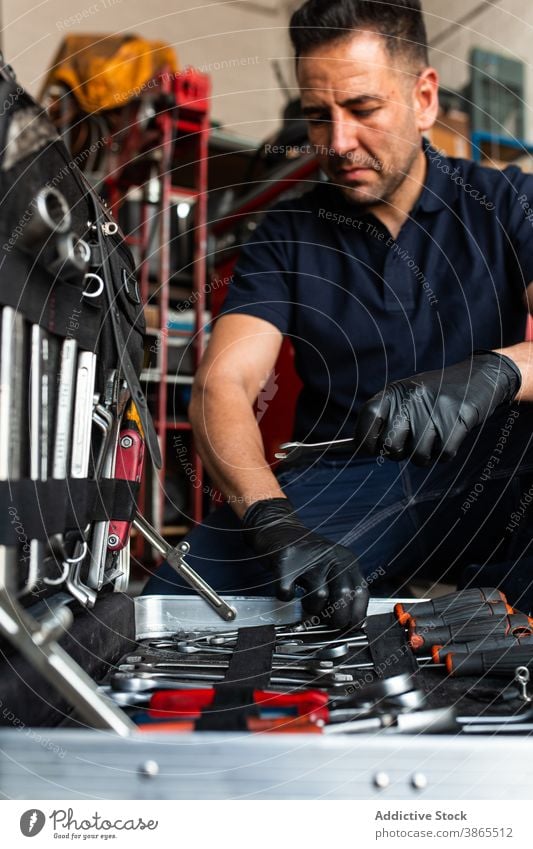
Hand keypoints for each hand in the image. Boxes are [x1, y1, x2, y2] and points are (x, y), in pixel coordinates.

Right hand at [242, 498, 368, 627]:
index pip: (360, 593)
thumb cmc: (306, 555)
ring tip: (305, 601)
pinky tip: (286, 589)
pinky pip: (288, 592)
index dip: (356, 615)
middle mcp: (331, 557)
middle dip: (335, 618)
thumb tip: (351, 622)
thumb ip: (342, 587)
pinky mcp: (286, 561)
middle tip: (325, 622)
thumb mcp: (331, 565)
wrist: (279, 528)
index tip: (348, 627)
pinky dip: (286, 597)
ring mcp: (308, 558)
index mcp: (346, 560)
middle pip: (343, 597)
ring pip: (318, 597)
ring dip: (310, 608)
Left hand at [355, 351, 520, 465]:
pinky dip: (445, 454)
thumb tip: (359, 447)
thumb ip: (386, 417)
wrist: (479, 376)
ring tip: (434, 438)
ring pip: (418, 455)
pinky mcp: (459, 418)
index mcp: (396, 391)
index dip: (365, 439)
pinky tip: (449, 437)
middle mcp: (412, 398)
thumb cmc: (436, 394)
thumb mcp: (407, 395)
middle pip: (391, 446)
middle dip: (400, 453)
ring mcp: (436, 408)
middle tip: (411, 445)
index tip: (371, 449)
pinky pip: (443, 454)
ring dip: (426, 455)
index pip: (369, 417)